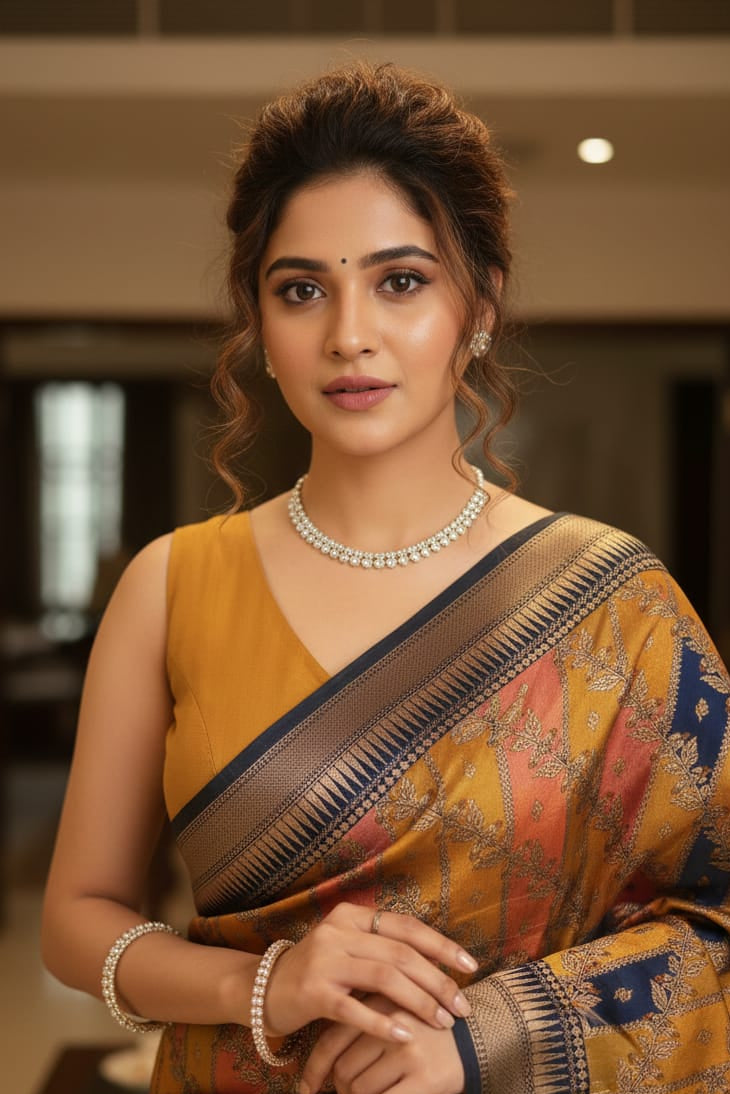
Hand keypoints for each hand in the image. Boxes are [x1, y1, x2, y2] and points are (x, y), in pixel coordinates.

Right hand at [264, 903, 474, 1045]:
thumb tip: (438, 962)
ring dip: (419, 1002)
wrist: (262, 989)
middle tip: (462, 1005)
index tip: (470, 965)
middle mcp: (338, 931)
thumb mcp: (348, 949)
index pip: (406, 926)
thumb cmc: (317, 972)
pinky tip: (406, 1036)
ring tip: (442, 1022)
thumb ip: (382, 949)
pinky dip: (383, 1023)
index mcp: (351, 916)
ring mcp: (324, 960)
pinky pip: (355, 1009)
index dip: (441, 945)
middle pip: (400, 954)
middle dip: (438, 981)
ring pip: (384, 977)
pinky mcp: (312, 992)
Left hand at [300, 994, 465, 1093]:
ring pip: (360, 1089)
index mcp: (379, 1002)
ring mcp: (409, 1050)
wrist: (475, 1038)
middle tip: (348, 1092)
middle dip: (341, 1088)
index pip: (332, 1040)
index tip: (306, 1089)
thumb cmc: (423, 1029)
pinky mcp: (425, 1078)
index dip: (315, 1069)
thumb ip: (360, 1021)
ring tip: (370, 1092)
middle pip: (343, 1069)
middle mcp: (392, 1023)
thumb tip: (321, 1065)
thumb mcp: (390, 1013)